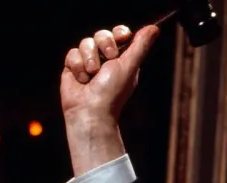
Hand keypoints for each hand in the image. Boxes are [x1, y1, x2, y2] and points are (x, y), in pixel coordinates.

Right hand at [60, 25, 158, 174]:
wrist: (90, 110)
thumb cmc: (112, 92)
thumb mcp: (129, 67)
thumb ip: (140, 46)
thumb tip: (154, 29)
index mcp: (123, 59)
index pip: (120, 33)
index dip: (120, 32)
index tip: (122, 37)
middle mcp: (106, 59)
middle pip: (102, 34)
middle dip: (104, 46)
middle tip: (107, 61)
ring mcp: (89, 62)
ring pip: (85, 42)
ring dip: (89, 59)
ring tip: (92, 75)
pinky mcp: (73, 67)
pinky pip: (72, 53)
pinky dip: (77, 66)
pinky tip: (82, 79)